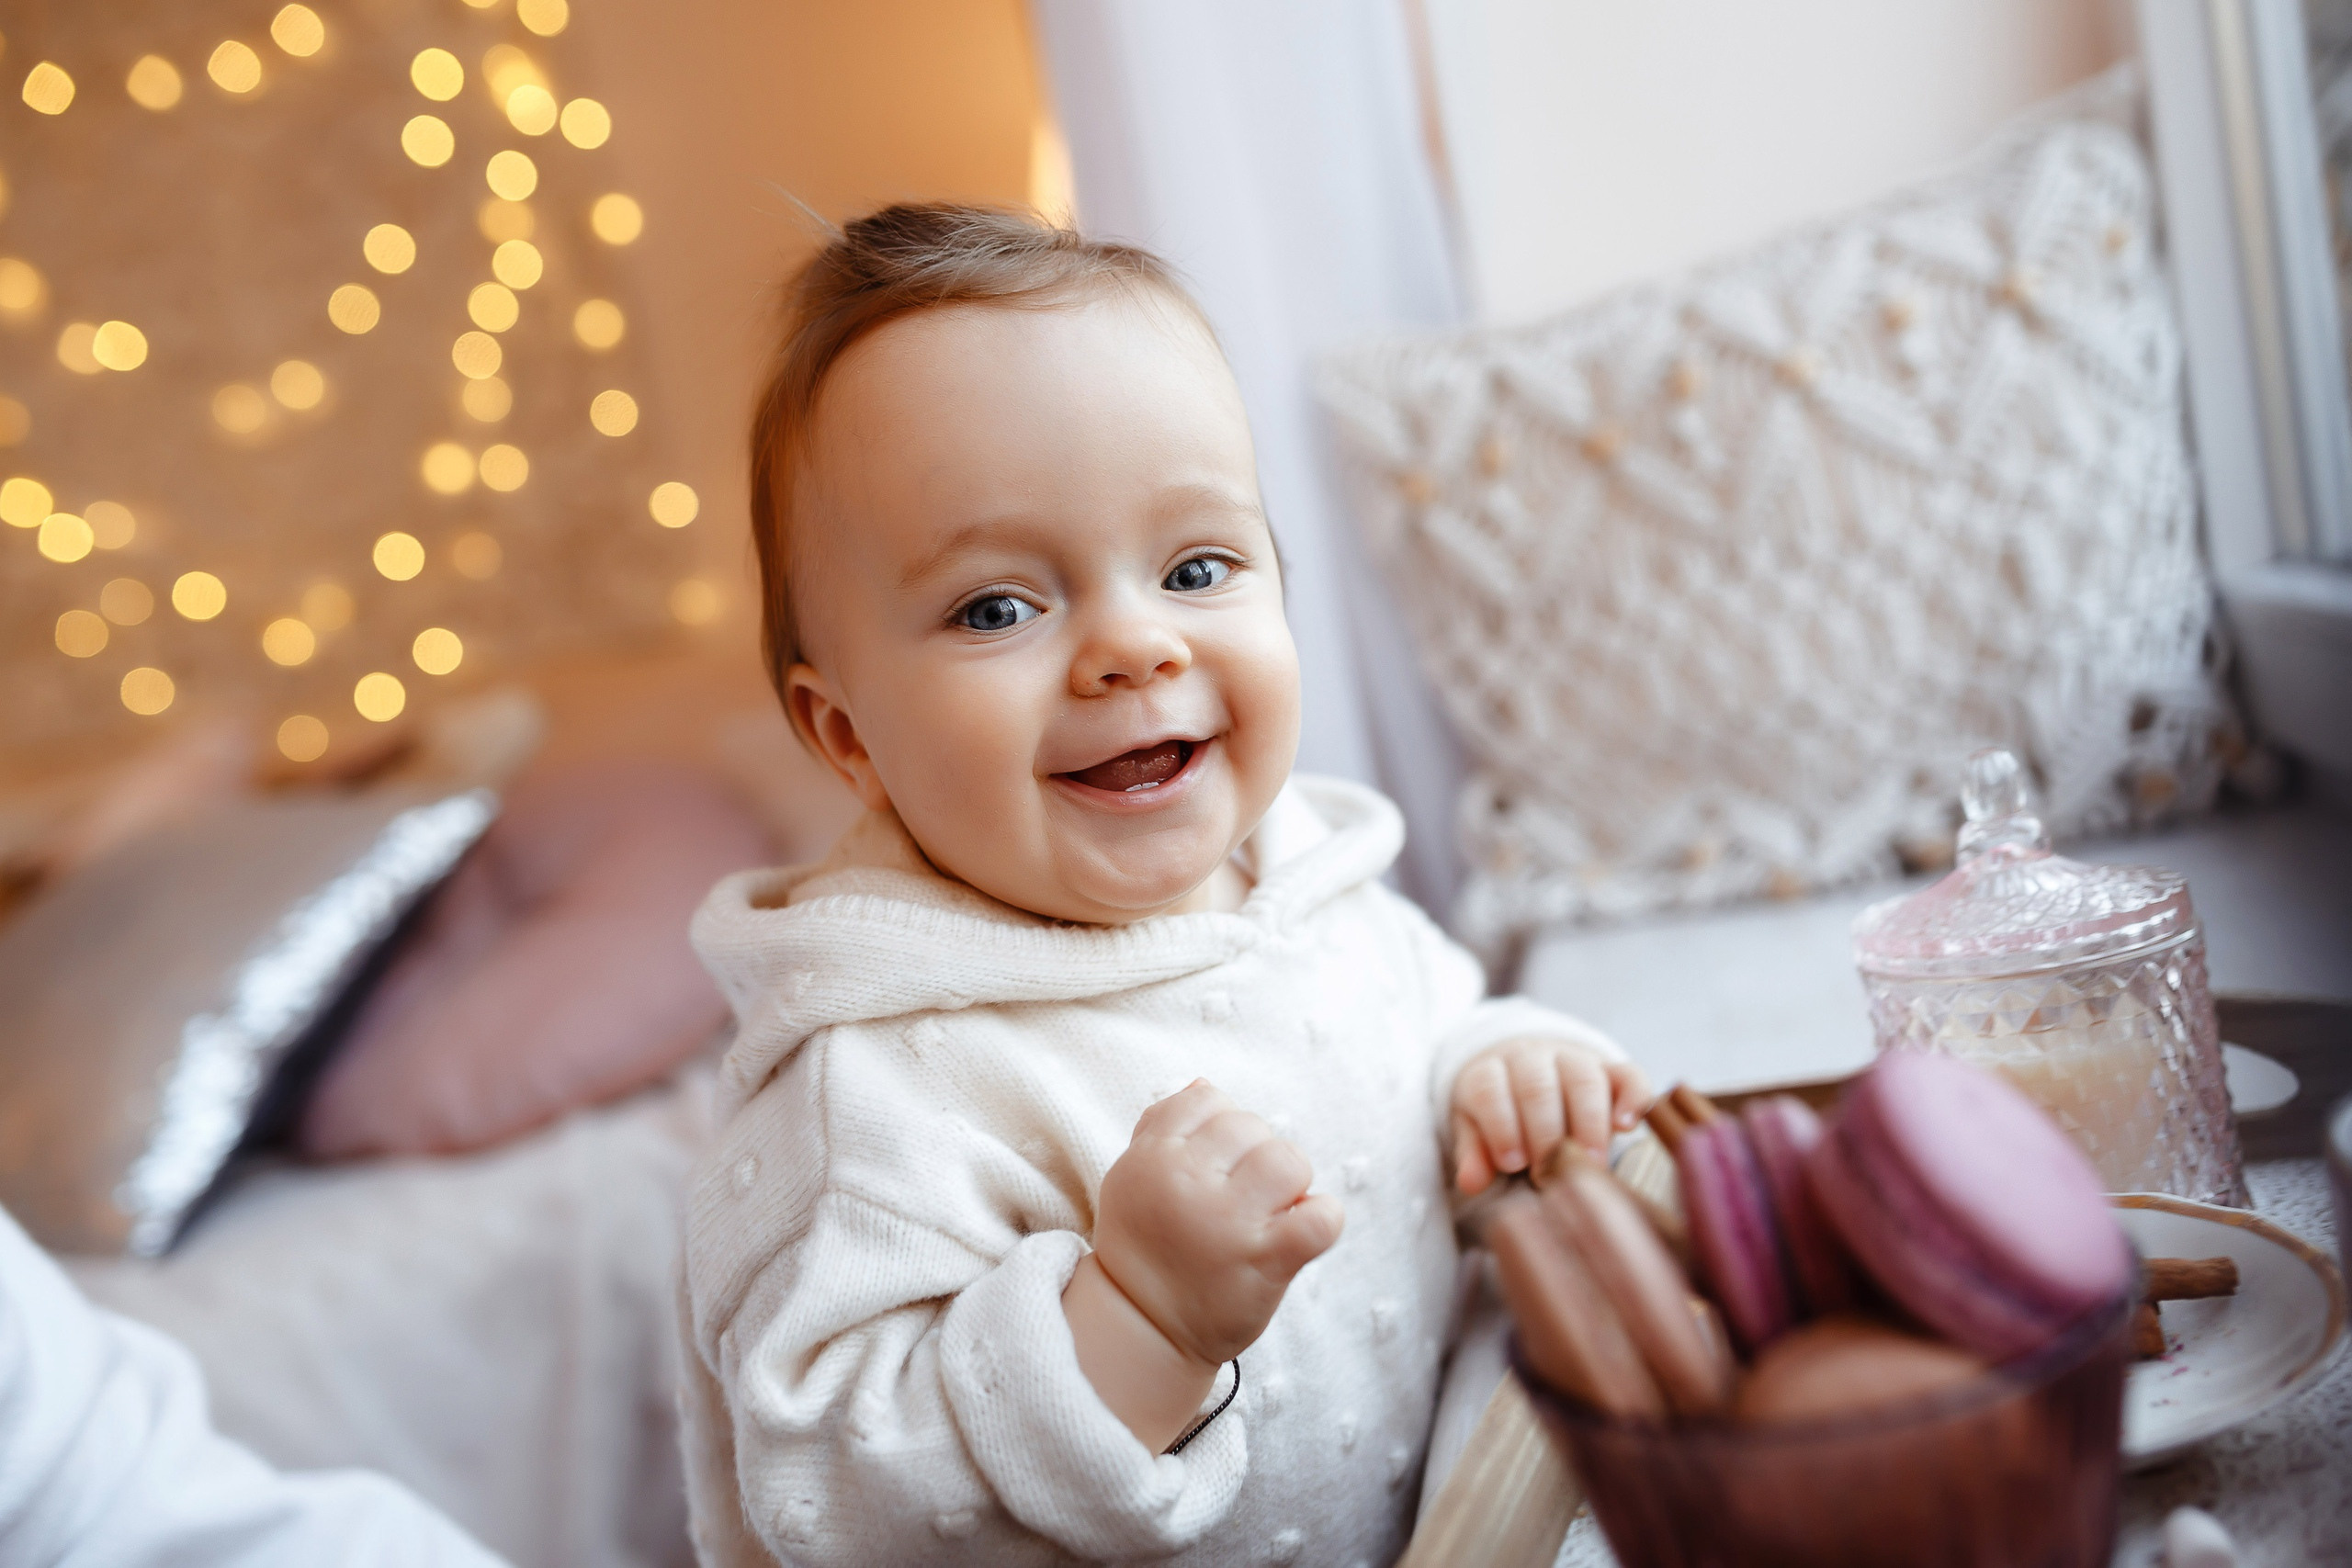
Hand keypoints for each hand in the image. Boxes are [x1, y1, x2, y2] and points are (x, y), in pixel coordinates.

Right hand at [1092, 1079, 1343, 1367]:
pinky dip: (1323, 1218)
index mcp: (1151, 1157)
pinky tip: (1301, 1230)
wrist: (1145, 1329)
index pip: (1209, 1099)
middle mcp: (1186, 1183)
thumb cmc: (1146, 1246)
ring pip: (1289, 1161)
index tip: (1213, 1165)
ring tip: (1270, 1213)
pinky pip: (1321, 1217)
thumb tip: (1206, 1084)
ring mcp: (1228, 1222)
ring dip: (1289, 1185)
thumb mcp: (1132, 1178)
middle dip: (1255, 1157)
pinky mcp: (1267, 1260)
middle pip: (1252, 1127)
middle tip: (1240, 1198)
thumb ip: (1162, 1126)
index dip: (1220, 1127)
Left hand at [1450, 1038, 1650, 1194]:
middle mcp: (1533, 1058)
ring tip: (1590, 1164)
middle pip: (1537, 1085)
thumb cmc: (1498, 1113)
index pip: (1490, 1089)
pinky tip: (1627, 1127)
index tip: (1511, 1164)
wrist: (1525, 1072)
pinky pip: (1628, 1075)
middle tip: (1550, 1175)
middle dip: (1545, 1132)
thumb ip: (1473, 1152)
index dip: (1501, 1125)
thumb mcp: (1474, 1128)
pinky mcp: (1613, 1070)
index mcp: (1491, 1071)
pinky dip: (1632, 1098)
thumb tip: (1471, 1182)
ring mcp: (1575, 1060)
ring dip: (1588, 1123)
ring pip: (1584, 1078)